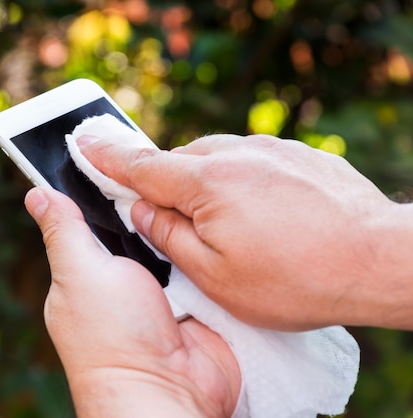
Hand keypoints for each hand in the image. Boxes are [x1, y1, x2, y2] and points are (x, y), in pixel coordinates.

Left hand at [25, 187, 240, 417]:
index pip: (99, 217)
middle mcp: (125, 281)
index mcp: (88, 272)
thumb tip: (36, 194)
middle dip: (154, 207)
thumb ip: (63, 232)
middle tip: (167, 178)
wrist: (170, 391)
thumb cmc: (112, 337)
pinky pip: (204, 264)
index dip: (113, 189)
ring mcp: (164, 293)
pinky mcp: (198, 302)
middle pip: (142, 225)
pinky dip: (208, 253)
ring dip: (183, 230)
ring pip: (176, 241)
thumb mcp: (80, 272)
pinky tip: (215, 229)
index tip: (126, 155)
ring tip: (193, 203)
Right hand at [77, 133, 412, 330]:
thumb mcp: (215, 274)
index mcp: (206, 184)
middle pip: (181, 164)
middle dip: (170, 188)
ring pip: (218, 163)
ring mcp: (270, 151)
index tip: (83, 141)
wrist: (379, 260)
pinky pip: (253, 164)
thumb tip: (142, 210)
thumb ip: (169, 236)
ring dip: (211, 189)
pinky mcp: (298, 155)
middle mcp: (235, 156)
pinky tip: (268, 219)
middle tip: (178, 223)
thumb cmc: (297, 278)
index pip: (140, 165)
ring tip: (237, 232)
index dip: (106, 155)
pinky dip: (245, 185)